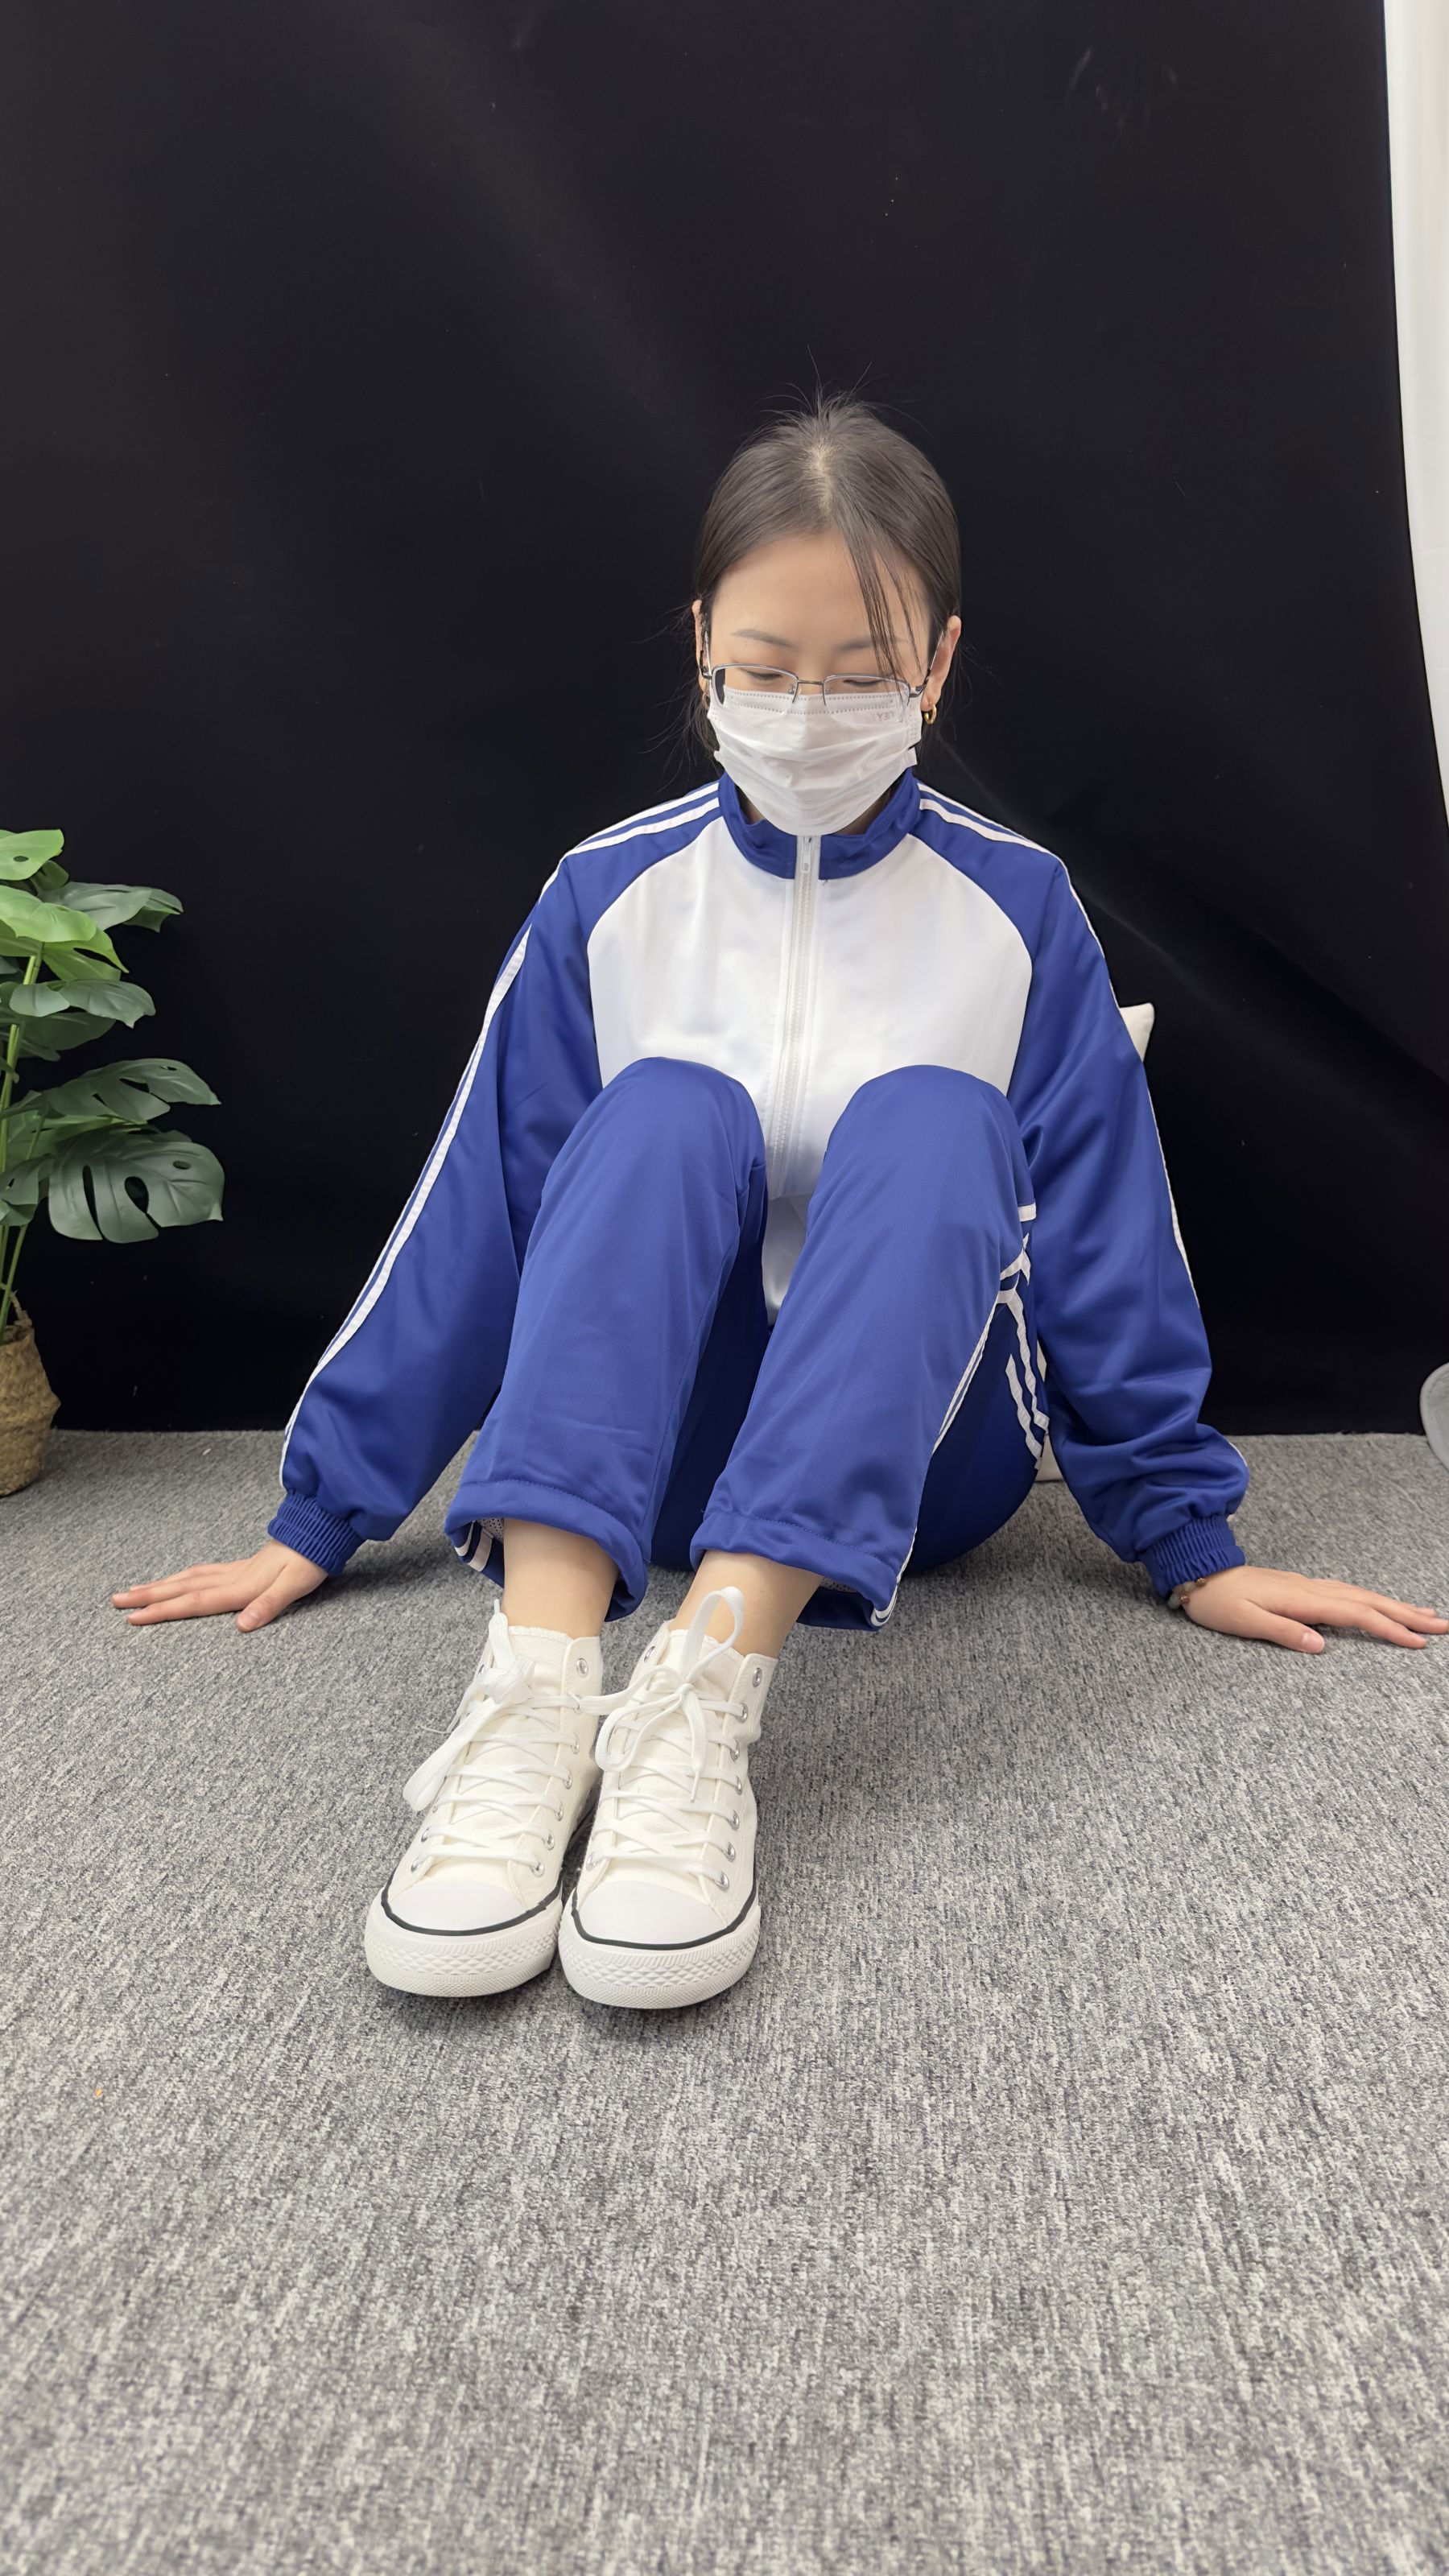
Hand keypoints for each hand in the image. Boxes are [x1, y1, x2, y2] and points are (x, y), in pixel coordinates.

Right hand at [111, 1539, 328, 1631]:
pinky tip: (174, 1581)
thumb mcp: (295, 1587)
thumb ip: (268, 1605)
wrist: (319, 1534)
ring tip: (133, 1590)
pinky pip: (200, 1573)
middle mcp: (231, 1577)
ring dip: (158, 1586)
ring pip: (187, 1579)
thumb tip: (242, 1626)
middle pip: (181, 1589)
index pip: (193, 1602)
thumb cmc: (309, 1563)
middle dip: (147, 1597)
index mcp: (240, 1586)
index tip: (133, 1618)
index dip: (163, 1611)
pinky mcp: (239, 1567)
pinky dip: (180, 1578)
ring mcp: (233, 1570)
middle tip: (115, 1601)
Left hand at [1178, 1563, 1448, 1652]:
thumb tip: (1321, 1646)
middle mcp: (1309, 1588)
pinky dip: (1371, 1600)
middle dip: (1407, 1613)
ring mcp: (1307, 1586)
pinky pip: (1347, 1593)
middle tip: (1443, 1625)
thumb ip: (1282, 1632)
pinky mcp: (1300, 1588)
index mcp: (1300, 1599)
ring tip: (1424, 1615)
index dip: (1388, 1628)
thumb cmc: (1216, 1602)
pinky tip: (1379, 1605)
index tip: (1418, 1642)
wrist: (1196, 1573)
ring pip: (1360, 1595)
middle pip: (1368, 1601)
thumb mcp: (1243, 1622)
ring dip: (1394, 1605)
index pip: (1355, 1614)